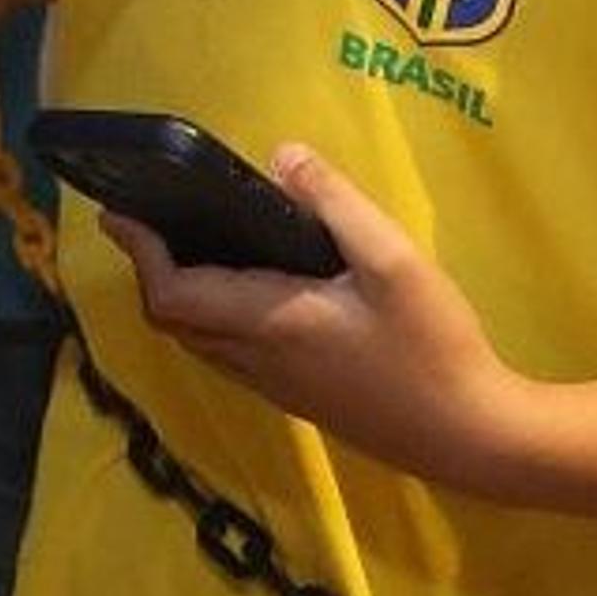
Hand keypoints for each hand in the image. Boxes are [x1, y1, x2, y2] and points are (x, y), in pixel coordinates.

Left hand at [103, 142, 527, 490]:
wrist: (474, 438)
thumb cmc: (434, 346)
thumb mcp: (394, 260)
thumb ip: (336, 204)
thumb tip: (283, 157)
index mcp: (271, 324)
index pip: (174, 295)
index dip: (142, 255)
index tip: (122, 214)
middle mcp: (259, 362)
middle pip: (176, 322)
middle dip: (153, 273)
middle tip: (153, 223)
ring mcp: (279, 389)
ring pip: (203, 344)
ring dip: (182, 299)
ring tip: (193, 247)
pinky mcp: (302, 400)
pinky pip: (233, 358)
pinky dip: (216, 320)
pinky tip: (251, 290)